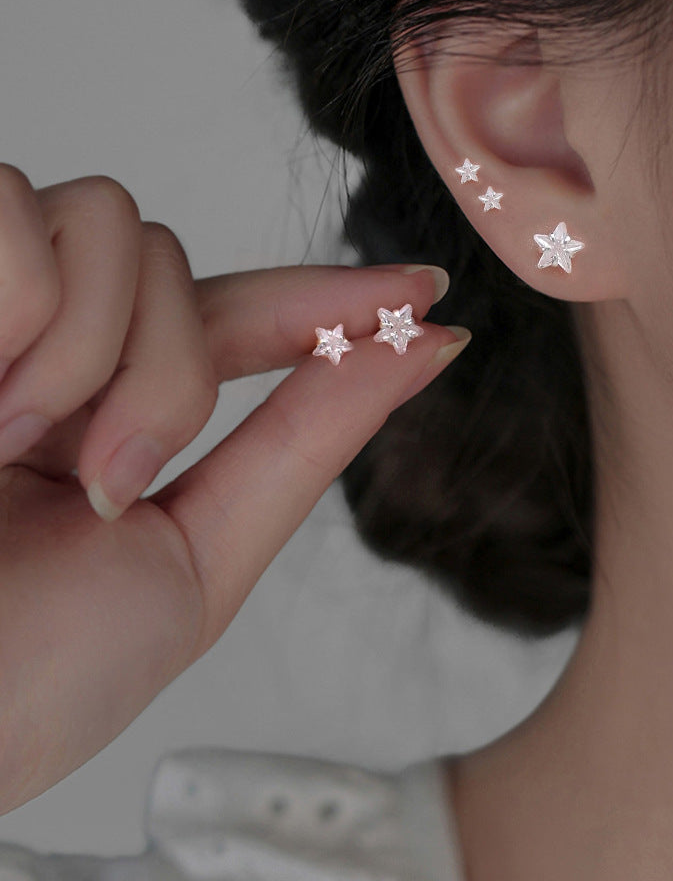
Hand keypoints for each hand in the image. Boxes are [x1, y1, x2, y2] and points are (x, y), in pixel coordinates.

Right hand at [0, 164, 468, 813]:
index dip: (328, 300)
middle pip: (174, 264)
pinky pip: (12, 204)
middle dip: (174, 374)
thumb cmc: (31, 676)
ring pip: (111, 220)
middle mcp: (48, 353)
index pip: (235, 322)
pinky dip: (21, 306)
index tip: (423, 295)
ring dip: (93, 349)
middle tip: (110, 480)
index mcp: (108, 418)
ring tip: (15, 444)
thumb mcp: (197, 563)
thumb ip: (305, 448)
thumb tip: (421, 354)